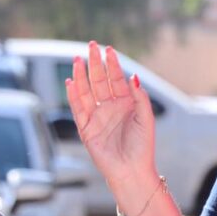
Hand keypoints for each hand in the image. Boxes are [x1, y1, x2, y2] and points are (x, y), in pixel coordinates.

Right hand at [65, 41, 156, 187]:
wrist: (131, 170)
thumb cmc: (142, 146)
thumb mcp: (146, 118)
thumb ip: (140, 97)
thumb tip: (132, 76)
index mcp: (126, 103)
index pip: (116, 79)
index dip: (112, 64)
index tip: (109, 49)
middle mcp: (110, 107)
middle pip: (100, 81)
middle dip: (95, 63)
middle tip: (91, 46)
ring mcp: (97, 117)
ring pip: (86, 91)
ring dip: (82, 76)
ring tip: (77, 60)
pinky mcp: (86, 129)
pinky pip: (78, 108)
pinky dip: (73, 95)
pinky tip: (70, 82)